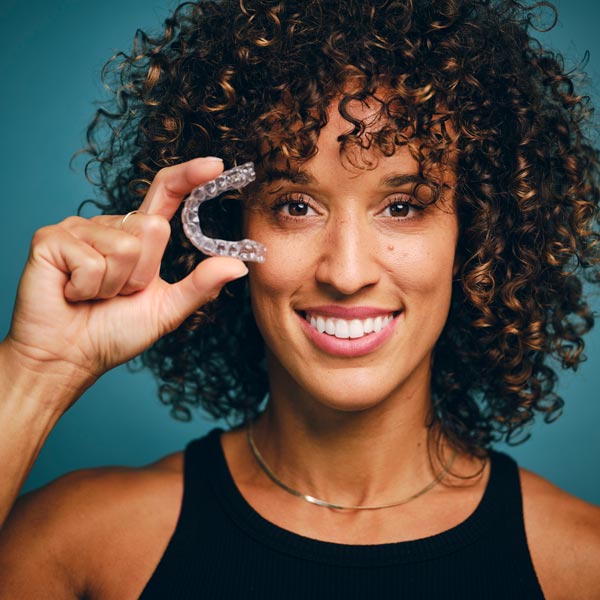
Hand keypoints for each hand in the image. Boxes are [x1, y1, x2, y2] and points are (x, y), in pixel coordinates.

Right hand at [3, 157, 247, 411]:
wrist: (69, 357)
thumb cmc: (113, 332)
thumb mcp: (167, 310)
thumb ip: (201, 286)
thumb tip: (239, 265)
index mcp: (138, 237)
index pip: (166, 194)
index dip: (189, 176)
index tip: (216, 165)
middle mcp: (111, 226)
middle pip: (153, 228)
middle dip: (143, 273)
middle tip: (119, 293)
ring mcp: (80, 229)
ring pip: (126, 247)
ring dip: (115, 285)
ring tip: (95, 295)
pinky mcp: (52, 239)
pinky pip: (91, 260)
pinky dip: (88, 288)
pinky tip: (73, 293)